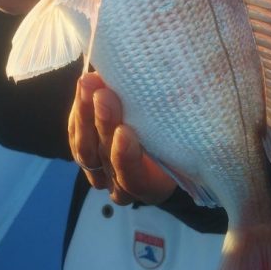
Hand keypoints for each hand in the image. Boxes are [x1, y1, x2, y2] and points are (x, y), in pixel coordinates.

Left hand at [68, 72, 176, 205]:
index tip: (124, 132)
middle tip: (104, 95)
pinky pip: (76, 135)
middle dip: (104, 124)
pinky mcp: (84, 151)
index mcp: (151, 186)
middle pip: (106, 158)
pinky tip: (85, 87)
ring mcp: (100, 170)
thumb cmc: (183, 136)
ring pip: (85, 148)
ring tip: (89, 83)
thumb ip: (183, 119)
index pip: (133, 179)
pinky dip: (79, 110)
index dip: (126, 158)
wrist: (164, 136)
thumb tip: (195, 89)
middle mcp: (122, 184)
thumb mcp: (187, 132)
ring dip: (85, 114)